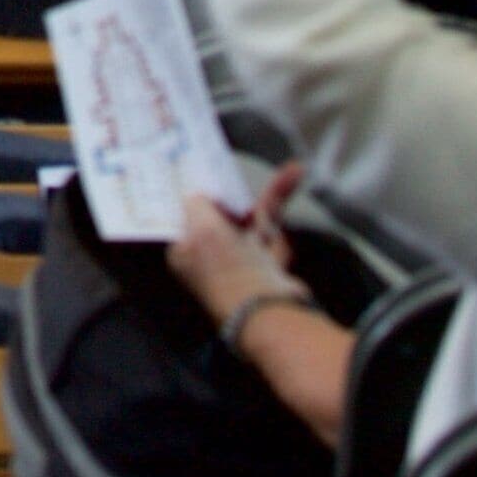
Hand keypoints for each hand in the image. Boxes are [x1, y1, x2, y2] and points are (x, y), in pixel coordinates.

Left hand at [167, 164, 305, 323]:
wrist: (270, 310)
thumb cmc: (228, 270)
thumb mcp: (201, 228)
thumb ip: (197, 205)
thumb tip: (197, 196)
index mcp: (184, 253)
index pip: (183, 219)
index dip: (190, 196)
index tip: (195, 171)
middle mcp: (211, 260)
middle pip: (219, 217)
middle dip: (231, 192)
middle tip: (234, 166)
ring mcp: (242, 265)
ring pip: (251, 220)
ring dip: (268, 195)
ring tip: (290, 169)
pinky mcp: (269, 267)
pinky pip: (274, 228)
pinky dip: (282, 204)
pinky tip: (293, 176)